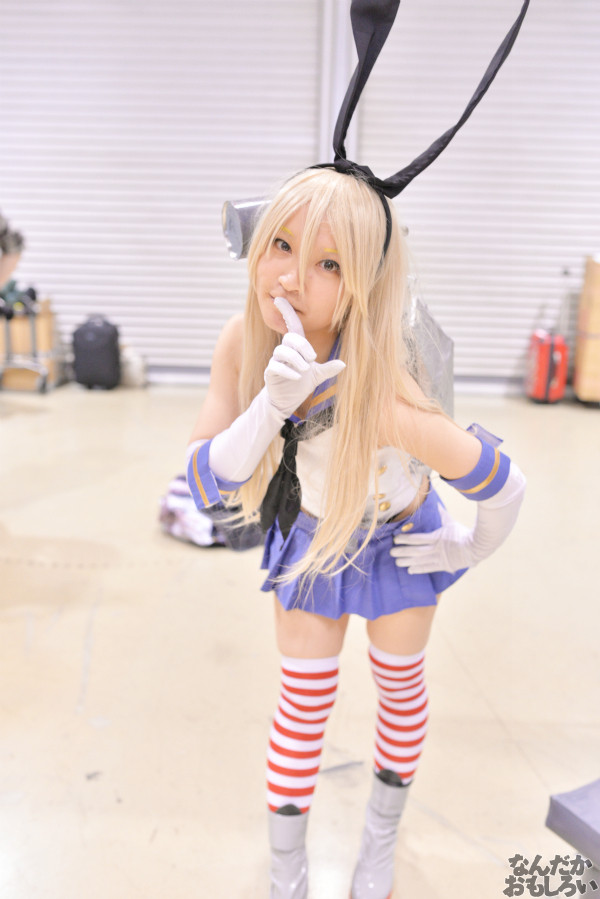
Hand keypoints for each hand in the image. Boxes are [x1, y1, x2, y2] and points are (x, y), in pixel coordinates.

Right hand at [264, 297, 344, 418]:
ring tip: (304, 370)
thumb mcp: (317, 376)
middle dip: (302, 346)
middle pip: (290, 338)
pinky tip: (297, 377)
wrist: (286, 401)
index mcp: (296, 347)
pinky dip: (288, 371)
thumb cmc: (300, 384)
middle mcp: (284, 351)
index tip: (279, 298)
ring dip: (296, 359)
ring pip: (282, 351)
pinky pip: (276, 366)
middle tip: (312, 359)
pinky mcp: (270, 373)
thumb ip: (328, 369)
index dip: (286, 312)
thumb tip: (343, 364)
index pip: (292, 326)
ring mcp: (276, 361)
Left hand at [390, 505, 473, 573]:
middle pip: (415, 551)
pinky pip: (428, 568)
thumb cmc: (463, 534)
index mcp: (437, 537)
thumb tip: (437, 504)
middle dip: (402, 552)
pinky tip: (410, 570)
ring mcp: (439, 559)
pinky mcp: (443, 566)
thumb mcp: (451, 523)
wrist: (476, 548)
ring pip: (419, 561)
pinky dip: (418, 569)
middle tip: (392, 552)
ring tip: (397, 562)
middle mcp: (436, 549)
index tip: (396, 539)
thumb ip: (442, 515)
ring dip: (407, 561)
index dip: (405, 539)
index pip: (417, 538)